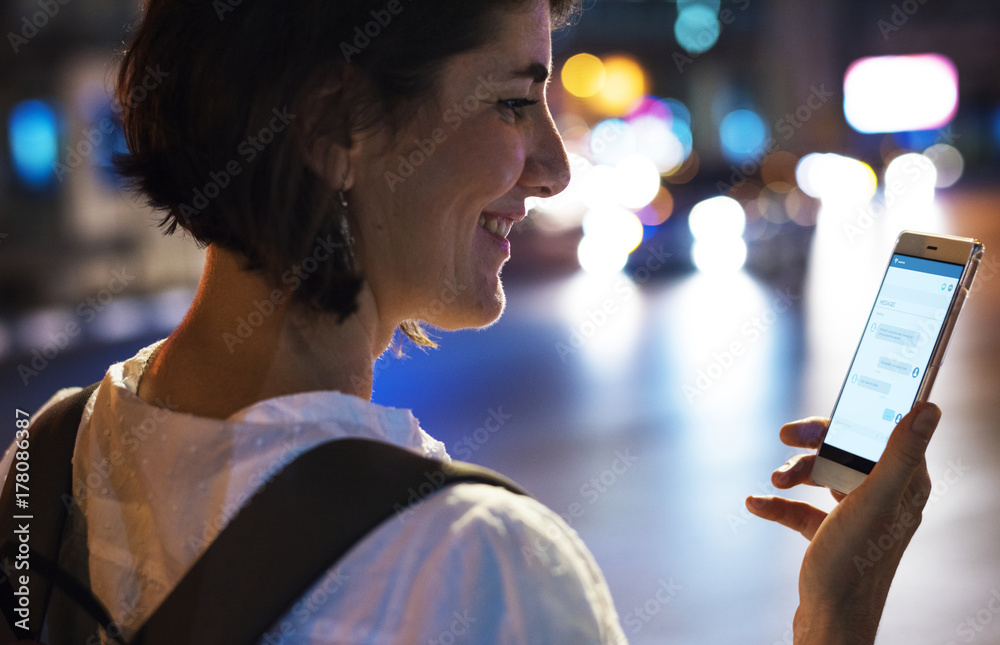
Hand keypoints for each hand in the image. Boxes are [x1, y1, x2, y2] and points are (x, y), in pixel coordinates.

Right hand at [746, 403, 940, 644]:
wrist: (829, 623)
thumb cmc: (852, 565)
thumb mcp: (873, 501)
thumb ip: (899, 453)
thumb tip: (928, 408)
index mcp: (904, 485)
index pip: (879, 432)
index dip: (848, 418)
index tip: (821, 414)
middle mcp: (885, 499)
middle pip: (846, 451)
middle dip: (813, 444)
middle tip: (786, 434)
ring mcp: (858, 519)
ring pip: (822, 477)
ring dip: (793, 473)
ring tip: (772, 480)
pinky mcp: (833, 537)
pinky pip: (803, 509)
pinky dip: (779, 503)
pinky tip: (755, 503)